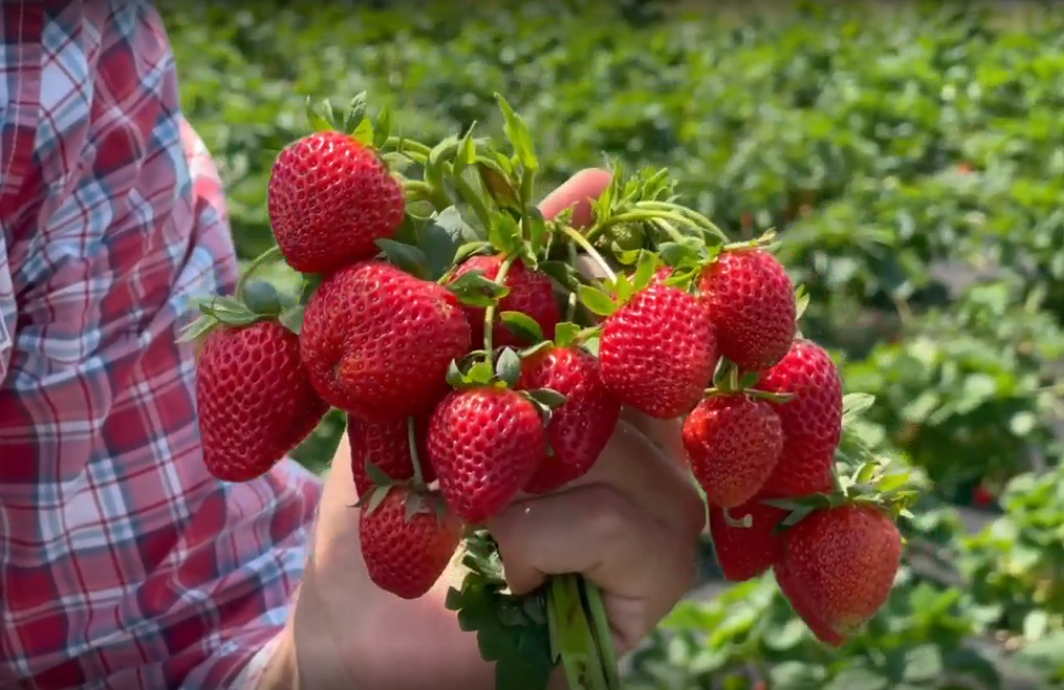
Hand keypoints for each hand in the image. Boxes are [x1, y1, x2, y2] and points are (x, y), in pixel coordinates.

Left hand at [267, 169, 705, 689]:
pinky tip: (507, 564)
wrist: (359, 650)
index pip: (629, 311)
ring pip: (634, 445)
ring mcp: (660, 518)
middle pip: (639, 371)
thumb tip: (565, 188)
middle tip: (480, 405)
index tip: (599, 187)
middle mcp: (641, 451)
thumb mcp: (416, 398)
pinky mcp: (656, 583)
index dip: (612, 257)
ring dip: (526, 467)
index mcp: (595, 406)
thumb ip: (476, 308)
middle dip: (556, 374)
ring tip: (475, 506)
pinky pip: (627, 522)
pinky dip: (544, 533)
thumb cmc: (382, 524)